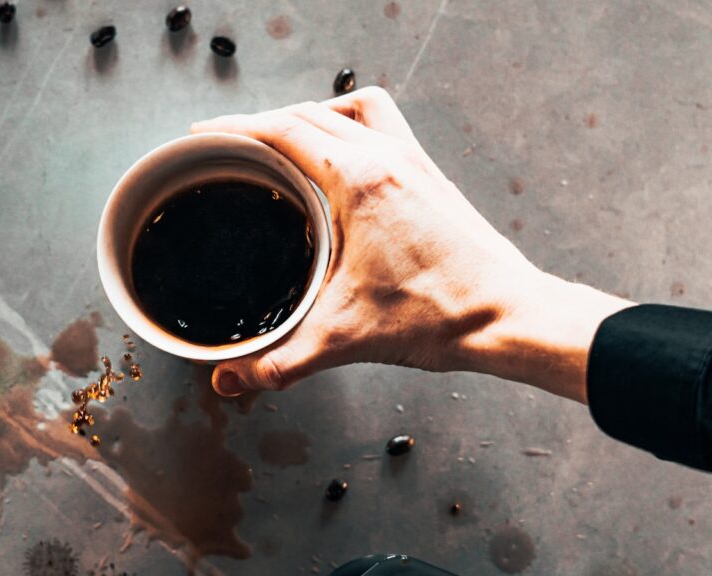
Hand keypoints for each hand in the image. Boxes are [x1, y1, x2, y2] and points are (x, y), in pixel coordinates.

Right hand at [192, 87, 632, 401]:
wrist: (509, 317)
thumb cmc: (442, 316)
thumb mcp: (344, 338)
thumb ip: (279, 361)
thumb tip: (229, 379)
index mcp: (362, 180)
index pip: (283, 130)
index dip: (233, 128)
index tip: (203, 133)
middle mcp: (389, 157)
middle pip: (309, 113)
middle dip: (260, 122)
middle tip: (226, 144)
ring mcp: (413, 160)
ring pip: (349, 109)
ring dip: (310, 115)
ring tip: (280, 141)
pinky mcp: (429, 175)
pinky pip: (382, 125)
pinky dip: (351, 127)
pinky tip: (339, 159)